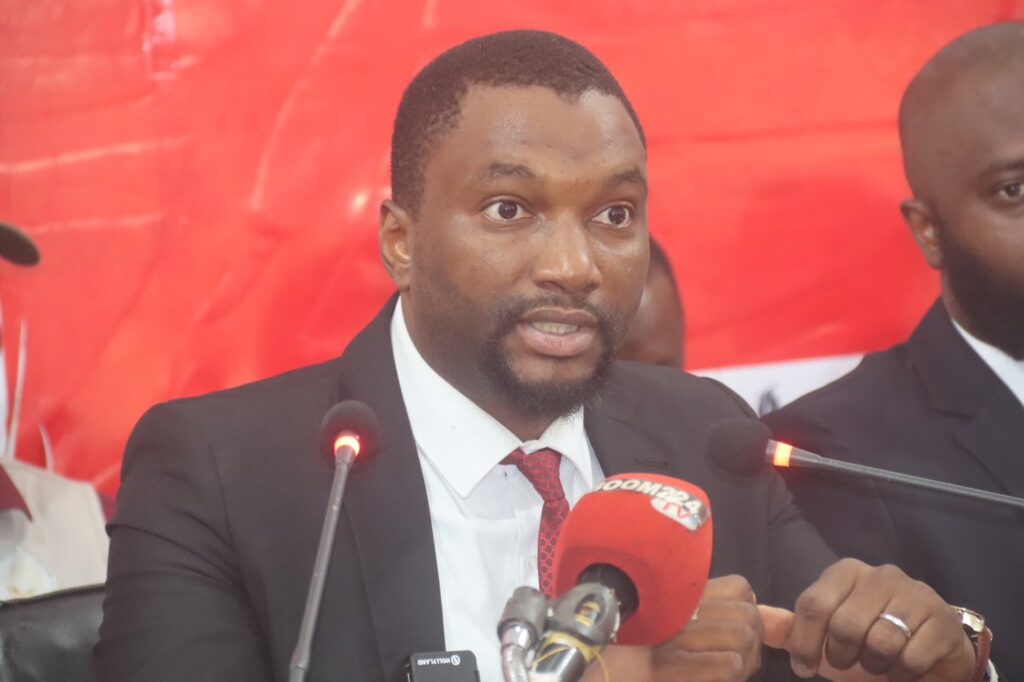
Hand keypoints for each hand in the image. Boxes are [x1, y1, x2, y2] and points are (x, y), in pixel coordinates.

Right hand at [589, 575, 762, 681]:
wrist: (609, 676)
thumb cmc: (640, 656)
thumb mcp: (671, 625)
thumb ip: (708, 611)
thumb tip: (755, 606)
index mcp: (676, 597)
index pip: (739, 588)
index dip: (748, 611)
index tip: (736, 631)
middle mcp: (674, 611)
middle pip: (747, 614)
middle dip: (753, 641)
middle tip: (740, 660)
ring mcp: (673, 639)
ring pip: (742, 636)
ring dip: (746, 661)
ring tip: (730, 672)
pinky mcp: (671, 668)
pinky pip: (729, 665)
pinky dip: (731, 676)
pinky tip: (716, 681)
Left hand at [760, 558, 974, 681]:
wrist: (930, 656)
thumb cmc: (868, 644)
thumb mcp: (824, 637)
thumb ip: (789, 627)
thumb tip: (756, 616)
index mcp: (846, 572)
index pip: (813, 604)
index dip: (804, 643)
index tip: (804, 667)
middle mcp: (880, 574)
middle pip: (844, 625)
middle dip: (841, 657)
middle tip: (849, 663)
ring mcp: (915, 593)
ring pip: (879, 641)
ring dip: (874, 666)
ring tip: (878, 664)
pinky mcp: (942, 619)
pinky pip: (911, 657)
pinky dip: (902, 674)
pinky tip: (904, 669)